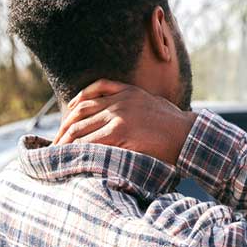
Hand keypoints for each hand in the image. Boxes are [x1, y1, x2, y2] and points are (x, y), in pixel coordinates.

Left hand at [53, 79, 196, 165]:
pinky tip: (73, 156)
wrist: (189, 135)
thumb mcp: (155, 105)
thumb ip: (136, 105)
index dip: (73, 106)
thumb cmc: (177, 127)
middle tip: (56, 141)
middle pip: (81, 110)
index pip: (91, 92)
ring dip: (67, 140)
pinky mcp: (121, 131)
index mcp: (128, 90)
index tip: (66, 119)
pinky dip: (79, 148)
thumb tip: (125, 117)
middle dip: (65, 126)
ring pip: (82, 126)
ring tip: (58, 152)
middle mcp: (120, 99)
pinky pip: (92, 140)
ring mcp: (119, 114)